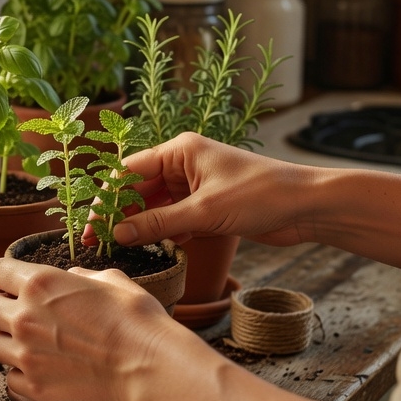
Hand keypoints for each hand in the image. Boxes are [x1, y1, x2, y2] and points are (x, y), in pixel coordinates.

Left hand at [0, 257, 175, 400]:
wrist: (149, 366)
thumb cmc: (136, 319)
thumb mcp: (110, 280)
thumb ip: (79, 278)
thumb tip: (69, 280)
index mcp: (40, 284)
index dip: (7, 276)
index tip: (16, 284)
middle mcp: (24, 318)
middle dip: (2, 309)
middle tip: (23, 316)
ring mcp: (26, 356)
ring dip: (10, 343)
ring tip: (35, 346)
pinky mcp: (35, 388)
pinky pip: (10, 379)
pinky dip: (22, 375)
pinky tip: (44, 370)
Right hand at [99, 133, 318, 249]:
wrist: (307, 206)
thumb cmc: (262, 195)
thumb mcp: (205, 212)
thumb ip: (159, 224)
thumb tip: (118, 234)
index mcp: (180, 151)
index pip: (128, 171)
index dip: (106, 199)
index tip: (92, 227)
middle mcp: (184, 164)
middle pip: (138, 189)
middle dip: (120, 215)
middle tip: (101, 243)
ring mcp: (196, 185)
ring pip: (155, 206)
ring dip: (142, 226)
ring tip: (124, 249)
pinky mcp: (208, 205)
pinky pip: (175, 218)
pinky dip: (165, 232)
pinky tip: (160, 249)